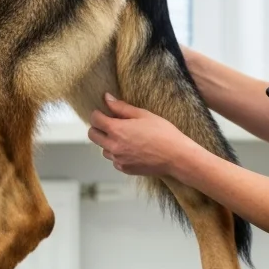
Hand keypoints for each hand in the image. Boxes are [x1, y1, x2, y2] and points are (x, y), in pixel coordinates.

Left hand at [88, 93, 203, 176]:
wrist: (176, 156)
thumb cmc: (163, 133)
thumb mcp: (143, 115)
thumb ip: (121, 107)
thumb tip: (107, 98)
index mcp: (116, 130)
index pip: (95, 120)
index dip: (97, 113)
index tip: (103, 112)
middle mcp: (113, 146)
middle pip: (92, 135)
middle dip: (98, 127)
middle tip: (110, 123)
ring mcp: (118, 159)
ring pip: (103, 149)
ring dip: (108, 142)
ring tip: (125, 137)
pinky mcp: (125, 169)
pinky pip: (114, 160)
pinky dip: (118, 154)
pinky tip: (132, 149)